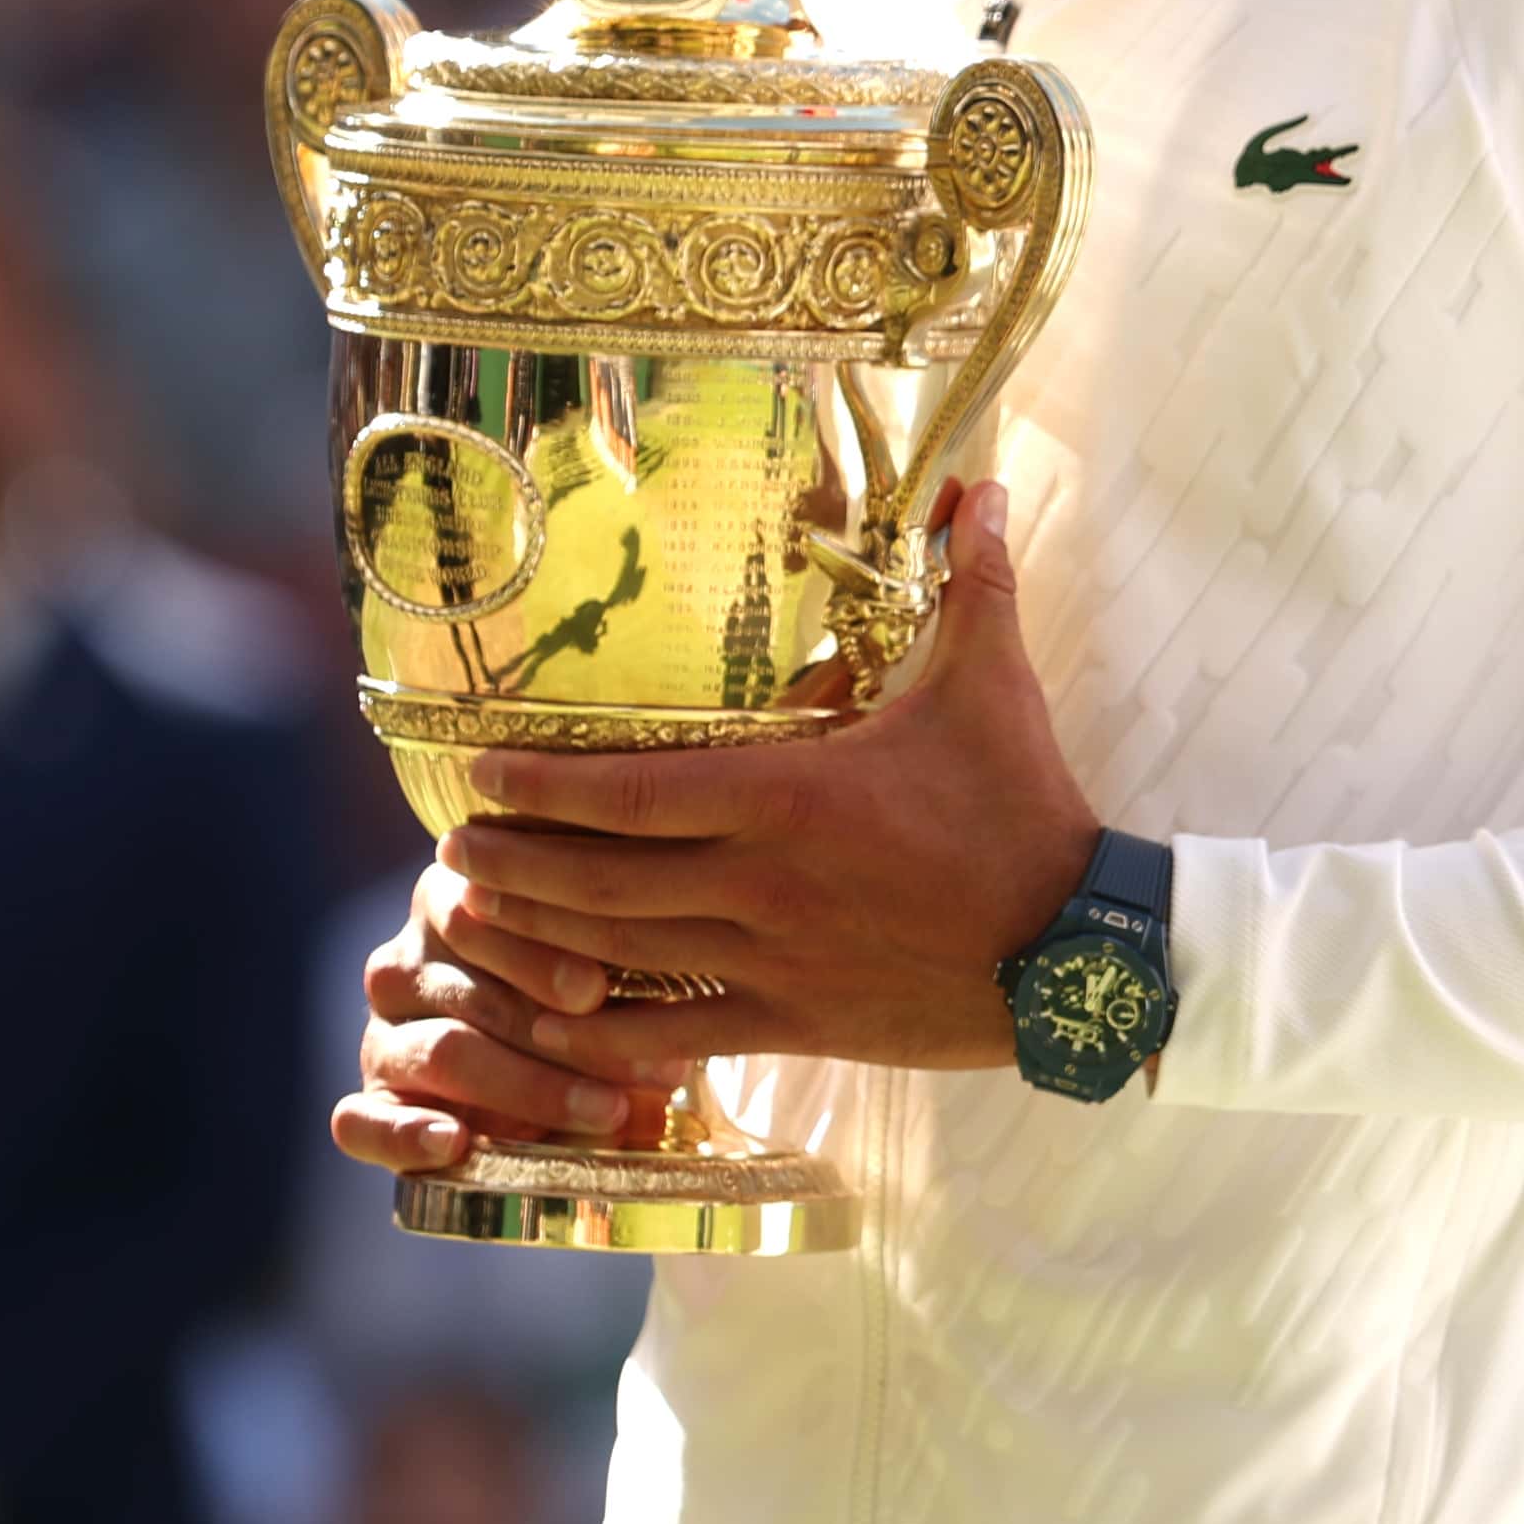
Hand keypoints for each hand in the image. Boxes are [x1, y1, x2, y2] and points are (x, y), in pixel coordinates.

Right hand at [336, 866, 670, 1176]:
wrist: (550, 1062)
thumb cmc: (599, 995)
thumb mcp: (618, 971)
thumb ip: (630, 971)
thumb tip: (677, 1018)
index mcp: (453, 896)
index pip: (476, 911)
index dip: (538, 952)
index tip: (598, 991)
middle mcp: (404, 962)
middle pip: (472, 994)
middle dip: (563, 1036)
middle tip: (640, 1069)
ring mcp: (382, 1035)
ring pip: (441, 1054)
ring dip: (529, 1087)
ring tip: (606, 1111)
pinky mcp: (368, 1104)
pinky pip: (361, 1120)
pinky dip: (405, 1135)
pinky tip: (456, 1143)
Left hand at [402, 481, 1100, 1102]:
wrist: (1075, 949)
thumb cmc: (1024, 810)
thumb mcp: (993, 688)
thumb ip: (976, 585)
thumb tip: (987, 489)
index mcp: (791, 793)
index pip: (631, 791)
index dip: (542, 786)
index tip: (478, 775)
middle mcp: (760, 878)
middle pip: (598, 875)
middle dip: (512, 863)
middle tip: (447, 852)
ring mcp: (768, 958)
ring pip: (618, 953)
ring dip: (535, 937)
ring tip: (471, 922)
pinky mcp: (791, 1021)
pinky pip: (672, 1034)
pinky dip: (601, 1032)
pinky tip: (551, 1023)